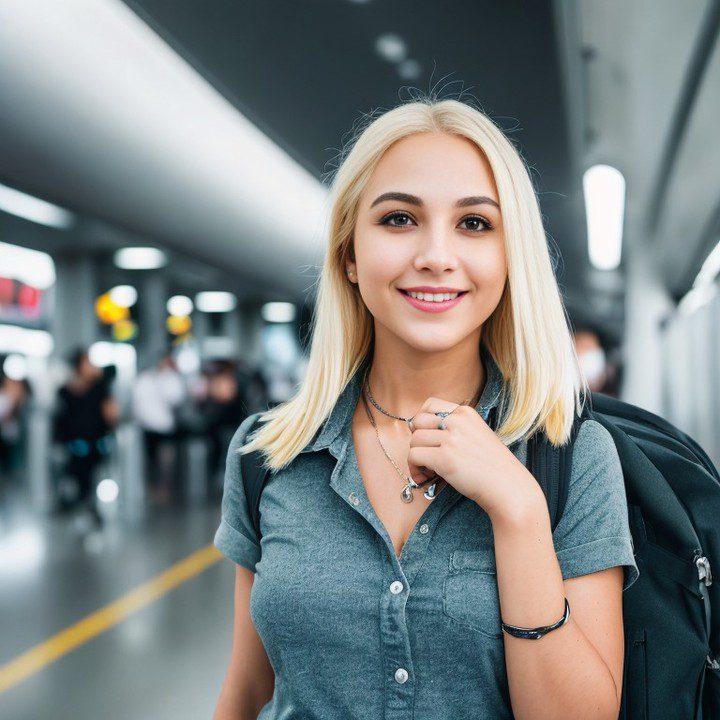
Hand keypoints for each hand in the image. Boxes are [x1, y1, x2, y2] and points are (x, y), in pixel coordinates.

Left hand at [407, 397, 539, 519]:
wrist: (507, 486)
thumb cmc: (492, 466)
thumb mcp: (476, 434)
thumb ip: (454, 428)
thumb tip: (418, 430)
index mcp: (465, 413)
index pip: (430, 404)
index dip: (421, 420)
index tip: (425, 435)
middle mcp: (457, 422)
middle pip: (418, 422)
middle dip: (417, 440)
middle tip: (426, 456)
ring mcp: (451, 439)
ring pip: (414, 440)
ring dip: (415, 458)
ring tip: (428, 471)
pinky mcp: (444, 458)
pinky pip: (414, 456)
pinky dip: (415, 469)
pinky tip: (426, 478)